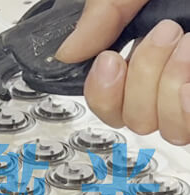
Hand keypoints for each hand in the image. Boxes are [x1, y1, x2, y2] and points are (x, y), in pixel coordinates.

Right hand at [57, 0, 189, 145]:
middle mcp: (177, 69)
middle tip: (165, 32)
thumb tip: (67, 52)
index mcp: (149, 44)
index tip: (109, 61)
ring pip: (170, 129)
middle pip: (138, 121)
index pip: (112, 104)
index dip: (103, 95)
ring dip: (170, 87)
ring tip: (189, 42)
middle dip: (143, 80)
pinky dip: (188, 103)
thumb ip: (101, 14)